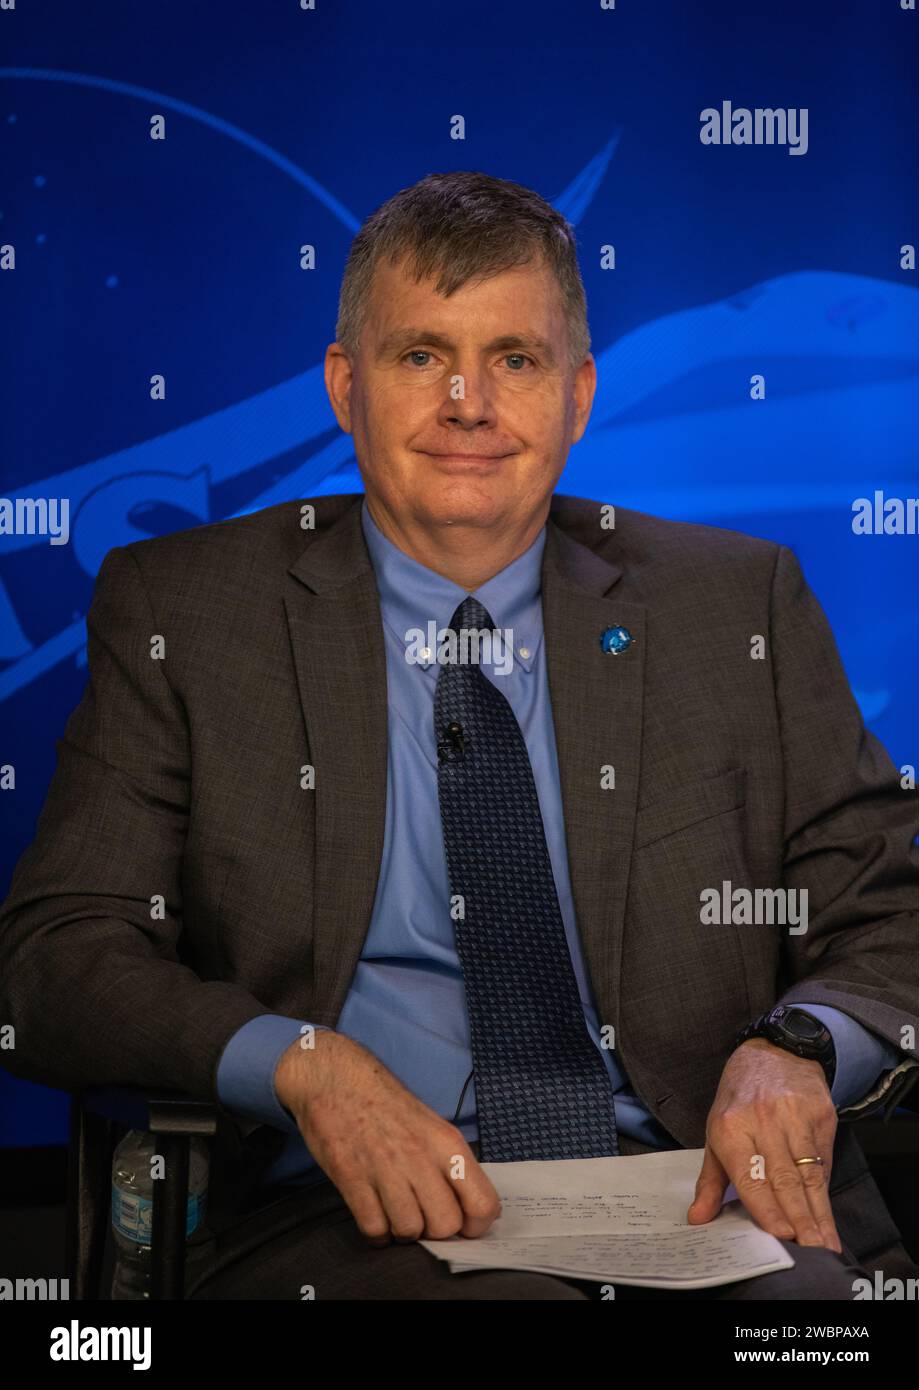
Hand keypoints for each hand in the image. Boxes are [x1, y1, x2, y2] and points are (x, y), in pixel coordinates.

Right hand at [274, 1029, 500, 1245]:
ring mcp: (385, 1168)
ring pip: (410, 1231)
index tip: (463, 1225)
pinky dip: (377, 1232)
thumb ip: (451, 1165)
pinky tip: (376, 1214)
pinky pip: (374, 1229)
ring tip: (396, 1212)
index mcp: (447, 1143)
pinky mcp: (352, 1179)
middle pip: (446, 1226)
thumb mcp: (432, 1125)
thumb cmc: (387, 1105)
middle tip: (423, 1216)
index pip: (483, 1203)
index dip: (476, 1226)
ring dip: (404, 1232)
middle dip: (436, 1231)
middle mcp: (420, 1156)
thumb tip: (470, 1208)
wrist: (337, 1079)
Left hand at [687, 1038, 841, 1251]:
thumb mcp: (716, 1132)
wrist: (774, 1052)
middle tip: (811, 1251)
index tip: (781, 1235)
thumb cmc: (740, 1099)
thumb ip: (710, 1180)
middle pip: (784, 1178)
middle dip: (799, 1219)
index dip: (767, 1207)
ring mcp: (794, 1116)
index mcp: (731, 1127)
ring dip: (818, 1211)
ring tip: (826, 1243)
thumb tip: (697, 1218)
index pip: (750, 1175)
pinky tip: (827, 1212)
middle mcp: (763, 1120)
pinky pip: (823, 1158)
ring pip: (808, 1173)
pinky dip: (826, 1188)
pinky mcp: (820, 1113)